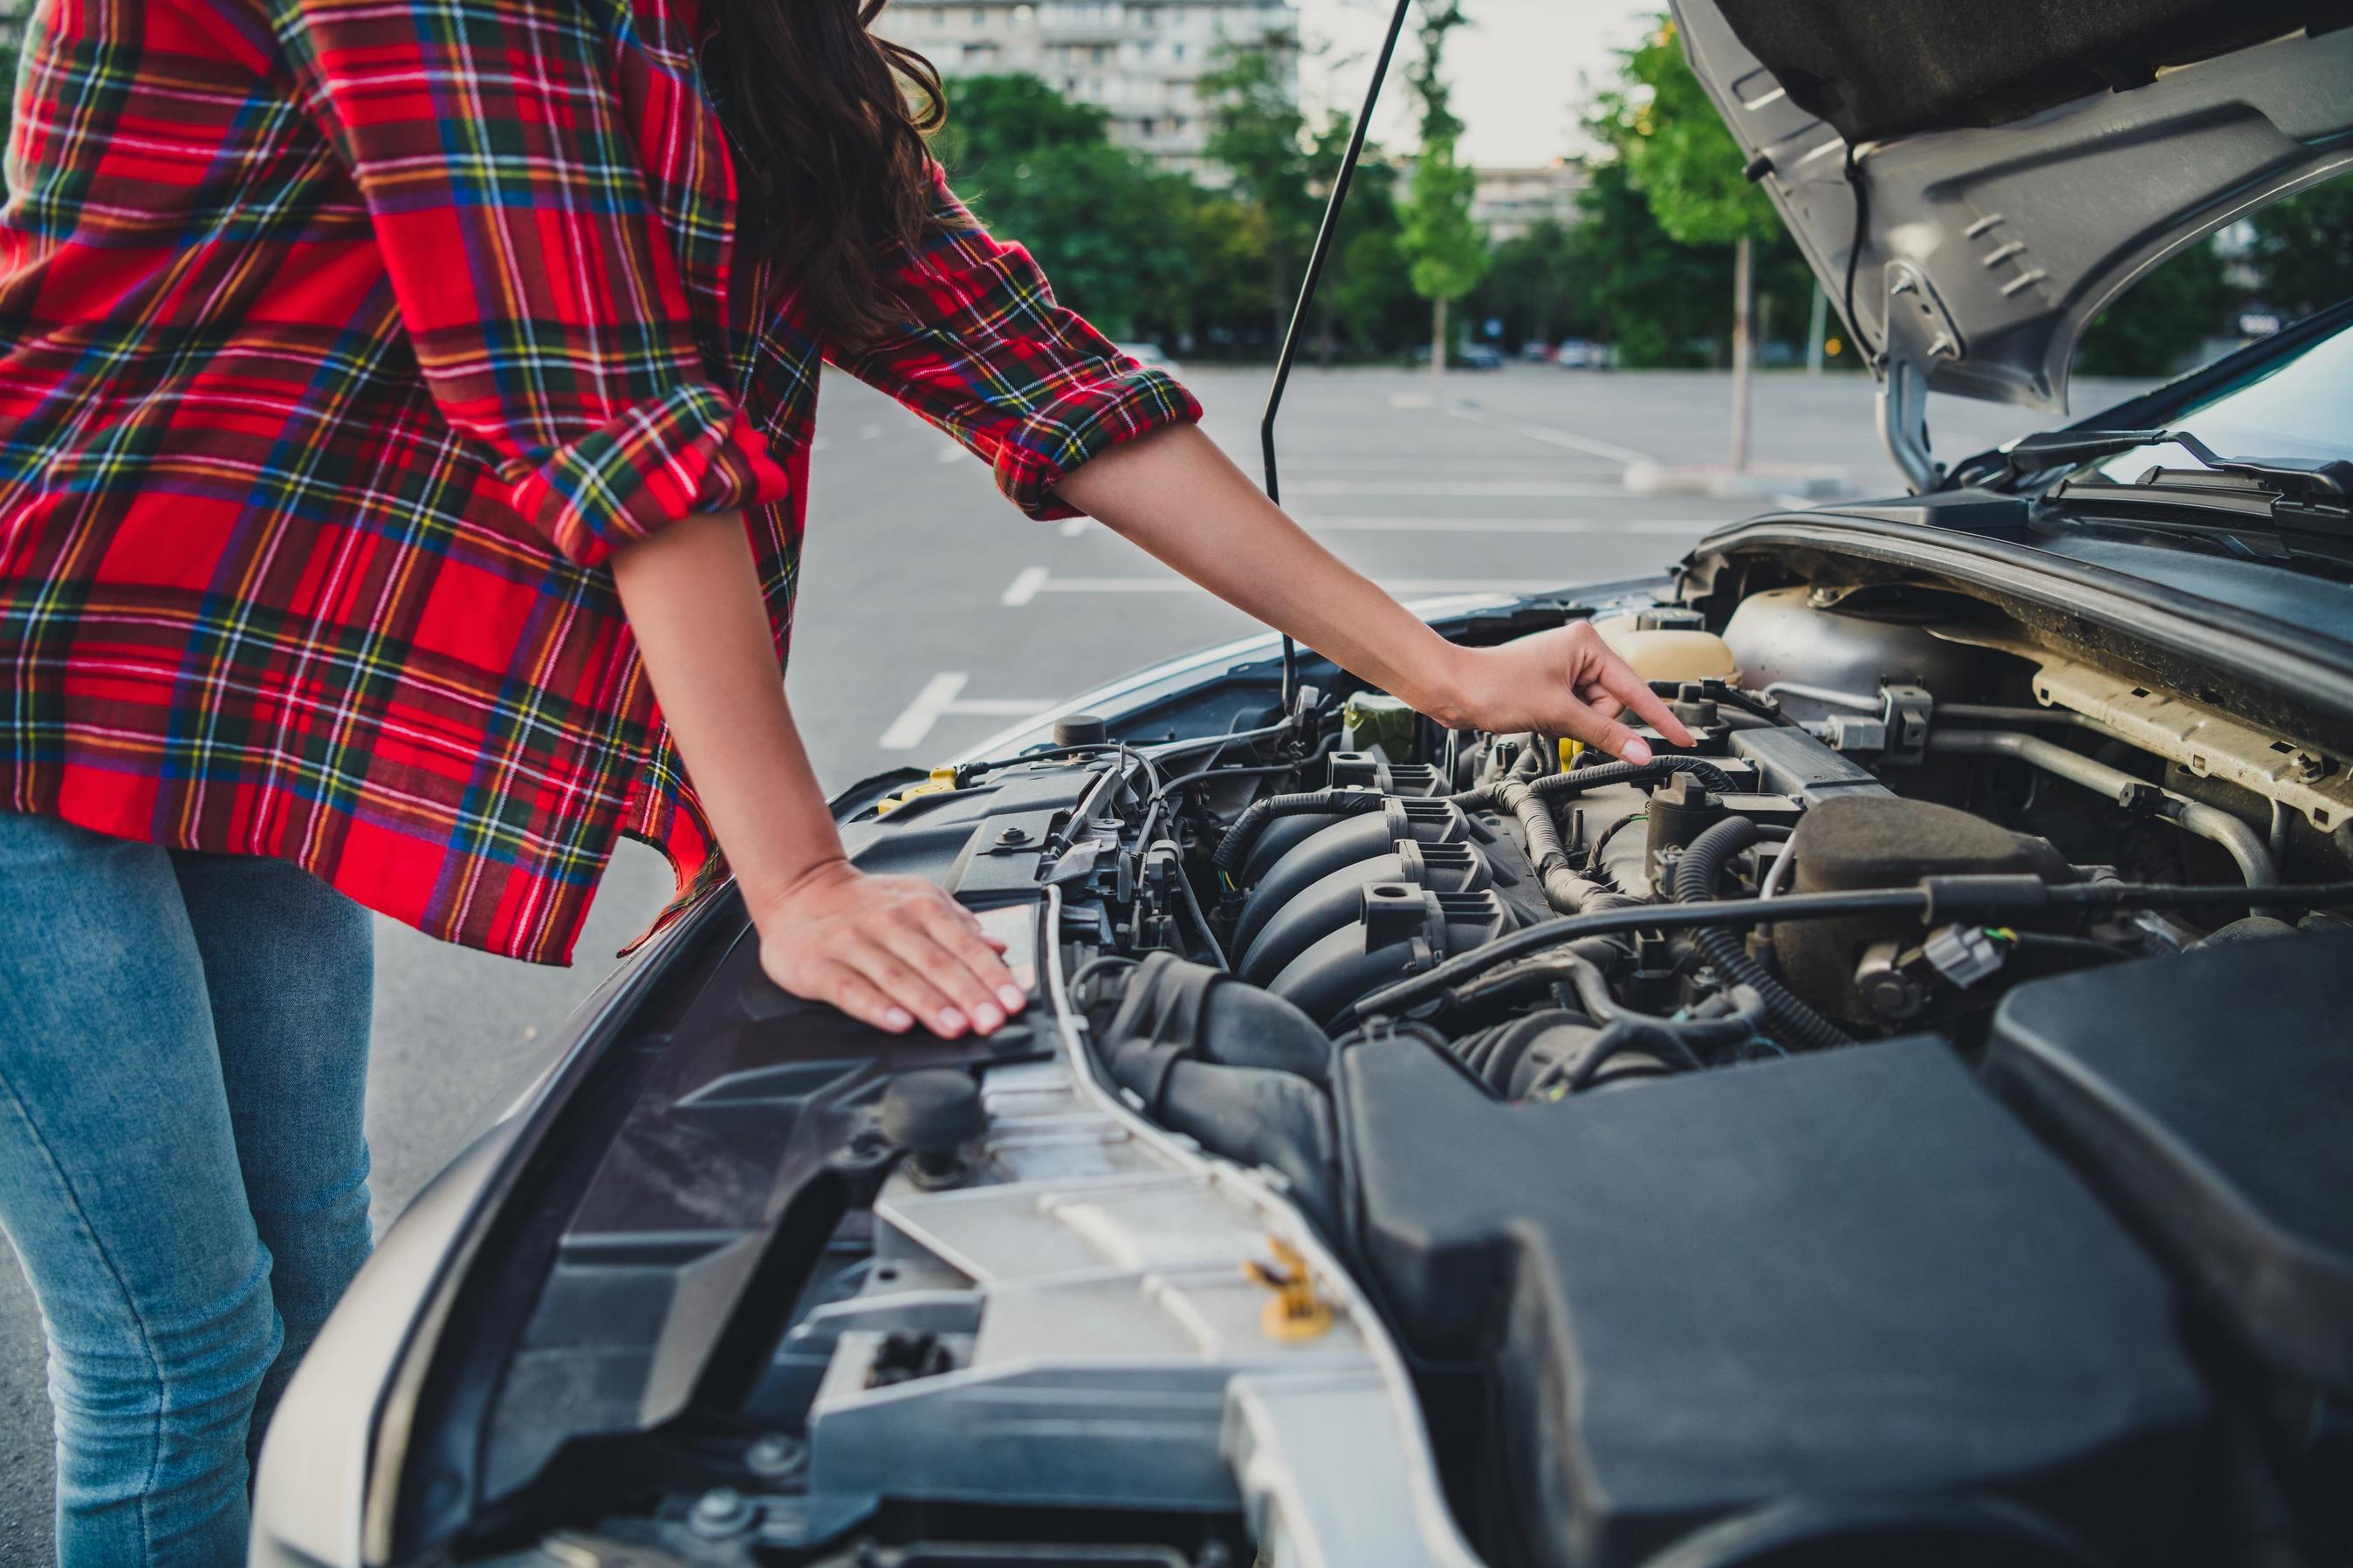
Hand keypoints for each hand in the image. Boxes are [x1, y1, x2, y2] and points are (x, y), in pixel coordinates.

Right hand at [753, 858, 1026, 1038]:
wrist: (799, 889)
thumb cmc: (863, 902)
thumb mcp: (918, 898)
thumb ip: (960, 924)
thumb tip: (999, 945)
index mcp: (920, 906)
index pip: (964, 944)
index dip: (991, 974)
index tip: (1012, 1000)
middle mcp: (889, 921)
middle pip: (935, 962)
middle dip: (968, 994)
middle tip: (992, 1020)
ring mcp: (853, 943)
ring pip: (897, 976)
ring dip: (930, 1003)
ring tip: (955, 1026)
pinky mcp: (819, 966)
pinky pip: (851, 989)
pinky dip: (876, 1007)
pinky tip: (898, 1022)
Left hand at [1435, 624, 1697, 764]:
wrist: (1454, 690)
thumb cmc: (1494, 686)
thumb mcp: (1557, 713)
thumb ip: (1604, 734)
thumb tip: (1640, 752)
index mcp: (1588, 643)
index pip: (1636, 689)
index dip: (1660, 719)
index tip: (1685, 739)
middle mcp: (1581, 650)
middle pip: (1614, 702)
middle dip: (1593, 719)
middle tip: (1560, 716)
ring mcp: (1567, 668)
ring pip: (1595, 712)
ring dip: (1576, 723)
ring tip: (1544, 714)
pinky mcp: (1554, 685)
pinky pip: (1577, 712)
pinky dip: (1566, 722)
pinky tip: (1543, 717)